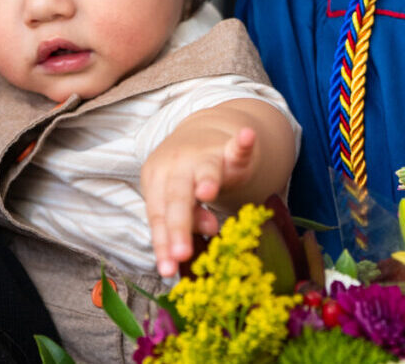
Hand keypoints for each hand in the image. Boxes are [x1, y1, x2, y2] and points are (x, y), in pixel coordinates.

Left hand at [140, 125, 261, 277]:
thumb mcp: (180, 199)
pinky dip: (243, 143)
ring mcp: (205, 155)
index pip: (158, 216)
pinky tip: (246, 136)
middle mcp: (177, 165)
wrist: (202, 135)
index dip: (163, 244)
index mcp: (158, 179)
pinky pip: (238, 147)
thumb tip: (209, 230)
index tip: (168, 270)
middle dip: (179, 227)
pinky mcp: (231, 149)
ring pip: (205, 171)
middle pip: (177, 198)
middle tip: (182, 254)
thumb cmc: (187, 178)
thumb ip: (188, 219)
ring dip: (206, 181)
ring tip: (206, 192)